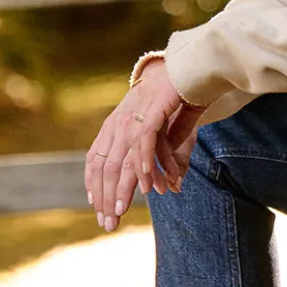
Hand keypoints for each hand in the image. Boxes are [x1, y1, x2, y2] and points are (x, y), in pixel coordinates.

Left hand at [85, 61, 202, 229]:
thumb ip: (168, 156)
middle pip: (105, 166)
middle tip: (108, 224)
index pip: (97, 159)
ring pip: (121, 159)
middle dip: (104, 198)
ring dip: (120, 189)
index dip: (94, 185)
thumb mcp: (169, 130)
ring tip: (119, 211)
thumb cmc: (181, 95)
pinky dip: (144, 164)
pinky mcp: (152, 110)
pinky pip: (143, 142)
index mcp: (117, 124)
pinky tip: (146, 185)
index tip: (98, 208)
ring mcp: (134, 115)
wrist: (192, 62)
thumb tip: (172, 185)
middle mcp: (119, 121)